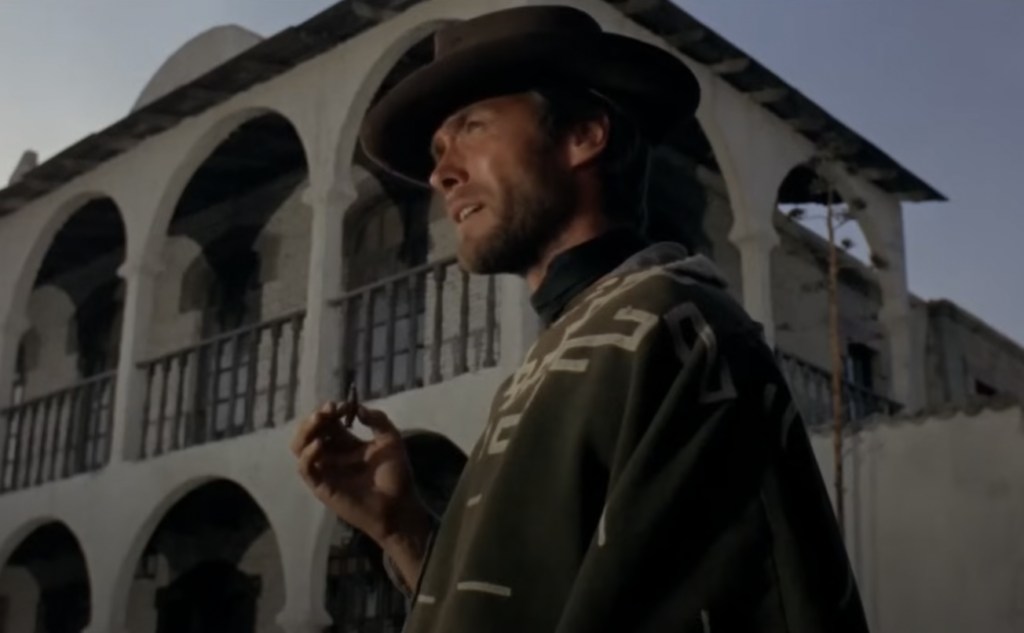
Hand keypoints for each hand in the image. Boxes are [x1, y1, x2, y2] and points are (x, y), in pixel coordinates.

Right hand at [290, 401, 420, 542]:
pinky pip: (305, 468)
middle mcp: (331, 454)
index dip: (330, 410)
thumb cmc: (396, 475)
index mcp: (346, 442)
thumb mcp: (391, 440)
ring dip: (306, 430)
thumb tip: (358, 407)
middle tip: (329, 409)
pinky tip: (320, 444)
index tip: (342, 405)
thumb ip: (378, 420)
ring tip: (320, 419)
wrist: (398, 505)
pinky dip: (308, 454)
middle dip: (316, 416)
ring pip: (299, 446)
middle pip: (310, 430)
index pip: (327, 421)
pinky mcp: (321, 485)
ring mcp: (324, 469)